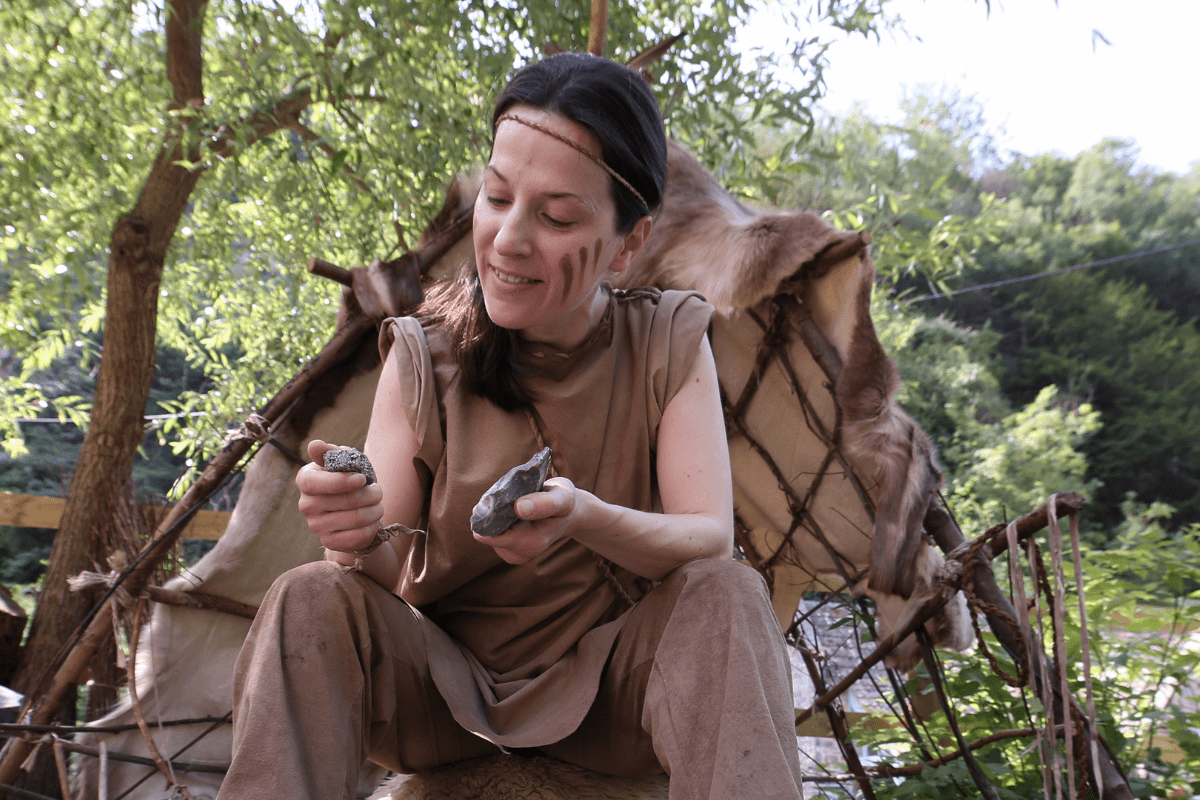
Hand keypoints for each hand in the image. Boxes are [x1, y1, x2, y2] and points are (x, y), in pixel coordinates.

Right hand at [296, 439, 384, 553]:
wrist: (352, 510)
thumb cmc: (348, 480)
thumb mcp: (343, 462)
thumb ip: (331, 453)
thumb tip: (316, 445)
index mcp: (305, 480)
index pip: (315, 483)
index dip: (340, 481)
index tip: (361, 479)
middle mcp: (306, 505)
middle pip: (345, 501)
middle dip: (371, 494)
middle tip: (378, 491)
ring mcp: (316, 526)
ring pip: (357, 518)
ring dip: (376, 509)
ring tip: (378, 504)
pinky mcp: (329, 542)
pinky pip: (359, 535)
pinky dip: (373, 526)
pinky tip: (372, 520)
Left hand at [475, 477, 579, 563]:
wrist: (570, 514)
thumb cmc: (565, 502)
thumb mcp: (562, 497)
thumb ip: (544, 503)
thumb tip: (519, 508)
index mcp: (531, 543)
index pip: (490, 534)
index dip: (487, 515)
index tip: (495, 497)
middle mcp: (521, 553)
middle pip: (486, 533)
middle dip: (490, 514)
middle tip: (507, 496)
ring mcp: (514, 554)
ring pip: (486, 533)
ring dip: (493, 515)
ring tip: (513, 503)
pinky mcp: (509, 551)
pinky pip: (490, 533)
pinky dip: (496, 520)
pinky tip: (512, 513)